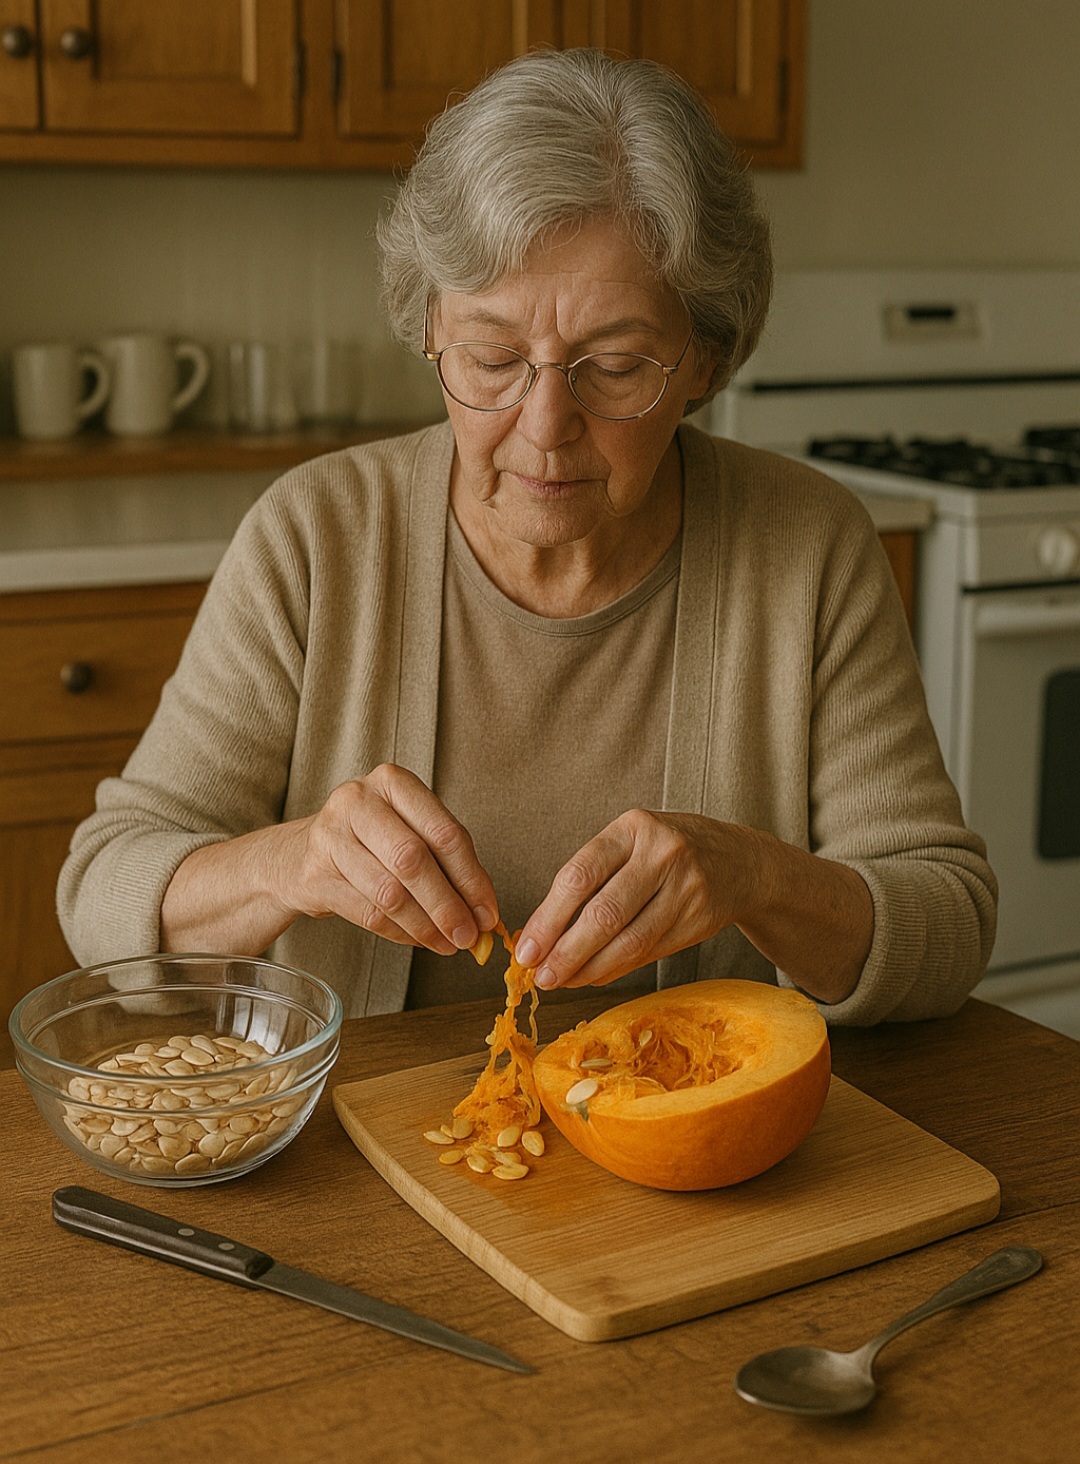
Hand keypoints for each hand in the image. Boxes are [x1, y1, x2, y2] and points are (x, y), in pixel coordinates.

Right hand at [271, 764, 497, 953]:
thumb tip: (483, 913)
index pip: (444, 833)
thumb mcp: (410, 830)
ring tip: (446, 944)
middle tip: (468, 936)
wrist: (301, 853)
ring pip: (389, 892)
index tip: (487, 912)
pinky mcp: (314, 874)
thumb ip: (448, 863)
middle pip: (413, 861)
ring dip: (425, 926)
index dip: (471, 878)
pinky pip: (367, 913)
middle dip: (447, 906)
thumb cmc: (372, 840)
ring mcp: (330, 835)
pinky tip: (418, 940)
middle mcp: (358, 800)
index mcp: (393, 782)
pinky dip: (400, 933)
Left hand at [514, 810, 754, 988]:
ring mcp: (686, 889)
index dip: (549, 917)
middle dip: (565, 951)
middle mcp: (662, 854)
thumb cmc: (665, 851)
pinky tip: (593, 976)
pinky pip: (649, 953)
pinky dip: (615, 969)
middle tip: (540, 976)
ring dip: (588, 969)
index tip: (526, 947)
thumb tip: (537, 932)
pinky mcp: (699, 920)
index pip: (580, 875)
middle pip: (604, 914)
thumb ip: (587, 879)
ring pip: (628, 941)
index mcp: (633, 828)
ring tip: (561, 981)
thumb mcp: (629, 843)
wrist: (738, 861)